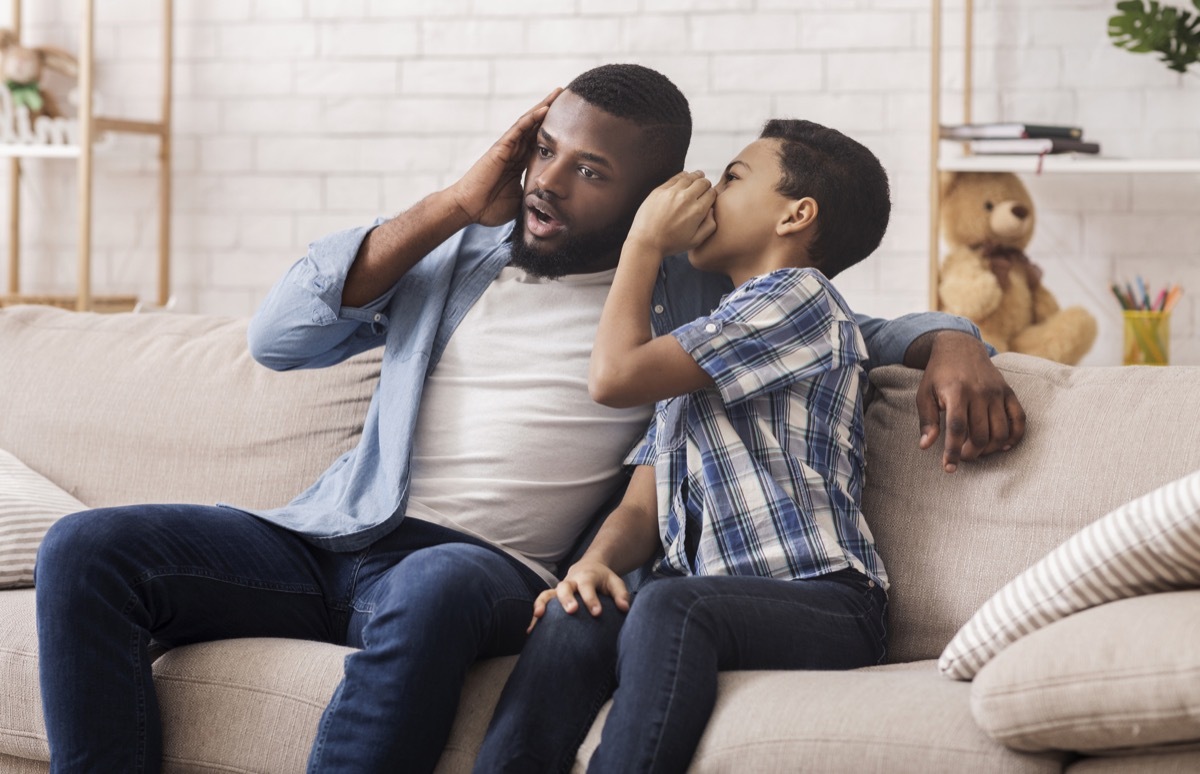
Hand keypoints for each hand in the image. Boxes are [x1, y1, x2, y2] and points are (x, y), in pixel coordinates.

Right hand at [447, 88, 561, 226]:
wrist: (469, 209)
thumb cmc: (490, 208)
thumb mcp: (520, 201)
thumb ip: (534, 196)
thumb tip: (551, 203)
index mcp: (519, 164)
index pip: (541, 143)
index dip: (555, 132)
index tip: (571, 123)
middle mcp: (514, 152)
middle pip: (536, 127)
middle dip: (551, 112)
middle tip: (567, 97)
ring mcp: (507, 148)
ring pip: (529, 123)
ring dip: (544, 107)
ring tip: (559, 93)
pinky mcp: (500, 148)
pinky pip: (518, 130)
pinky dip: (531, 119)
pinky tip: (544, 109)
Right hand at [527, 559, 629, 633]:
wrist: (588, 568)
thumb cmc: (603, 579)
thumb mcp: (615, 582)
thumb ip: (621, 594)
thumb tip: (624, 608)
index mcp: (586, 577)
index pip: (588, 587)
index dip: (591, 600)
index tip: (597, 613)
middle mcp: (570, 582)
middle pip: (564, 587)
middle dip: (566, 599)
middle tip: (571, 611)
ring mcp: (559, 590)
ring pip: (547, 594)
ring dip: (542, 604)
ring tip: (538, 617)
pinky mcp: (552, 599)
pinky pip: (541, 605)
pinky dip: (534, 617)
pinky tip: (530, 631)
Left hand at [626, 171, 717, 257]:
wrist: (646, 242)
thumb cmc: (670, 244)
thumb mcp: (695, 241)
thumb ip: (709, 226)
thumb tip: (712, 210)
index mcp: (697, 211)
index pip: (711, 193)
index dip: (712, 194)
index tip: (709, 196)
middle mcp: (686, 198)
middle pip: (702, 182)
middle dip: (706, 184)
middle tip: (704, 186)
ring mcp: (672, 192)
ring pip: (689, 177)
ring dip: (696, 176)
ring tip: (698, 176)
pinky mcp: (660, 190)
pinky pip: (675, 178)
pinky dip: (683, 176)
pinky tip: (684, 177)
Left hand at [915, 331, 1025, 472]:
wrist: (960, 348)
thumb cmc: (938, 375)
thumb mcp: (924, 394)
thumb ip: (926, 420)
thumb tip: (925, 446)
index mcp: (956, 391)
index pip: (957, 428)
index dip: (953, 451)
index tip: (949, 468)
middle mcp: (980, 392)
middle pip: (980, 434)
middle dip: (970, 453)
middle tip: (962, 456)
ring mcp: (997, 392)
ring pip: (1000, 431)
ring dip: (989, 449)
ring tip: (977, 451)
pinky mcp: (1009, 392)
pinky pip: (1019, 419)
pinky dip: (1014, 436)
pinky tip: (1002, 445)